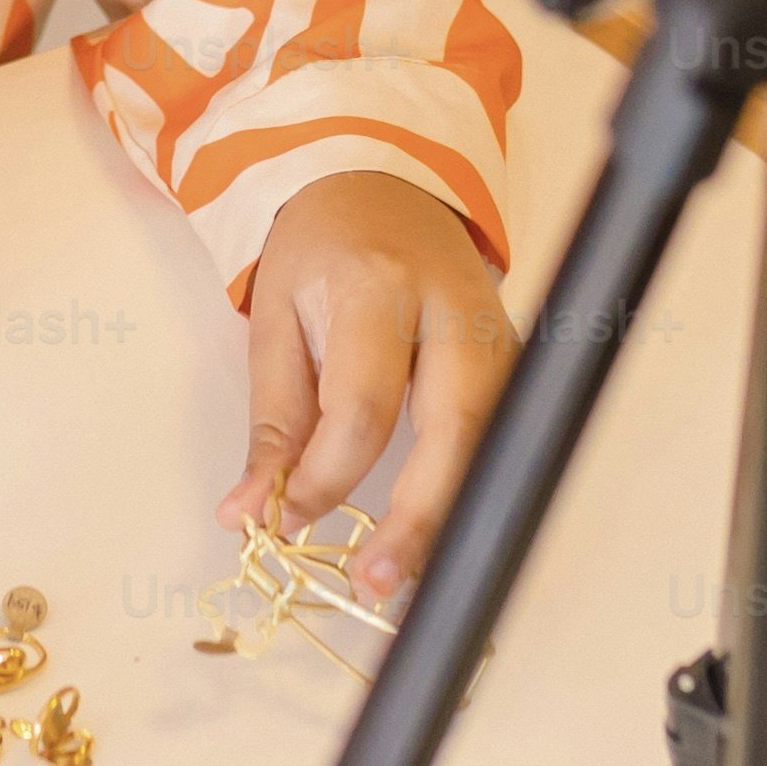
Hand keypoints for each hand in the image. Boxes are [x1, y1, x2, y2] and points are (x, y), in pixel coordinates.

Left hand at [217, 174, 514, 613]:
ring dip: (455, 516)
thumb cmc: (321, 251)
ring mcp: (499, 333)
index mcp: (378, 287)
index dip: (330, 474)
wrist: (381, 186)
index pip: (364, 403)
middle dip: (419, 516)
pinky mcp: (517, 359)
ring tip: (406, 577)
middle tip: (376, 580)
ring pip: (494, 440)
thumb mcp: (273, 320)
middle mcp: (453, 309)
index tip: (291, 520)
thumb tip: (249, 513)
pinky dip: (472, 491)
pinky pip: (502, 436)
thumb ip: (271, 422)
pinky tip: (440, 538)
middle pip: (455, 427)